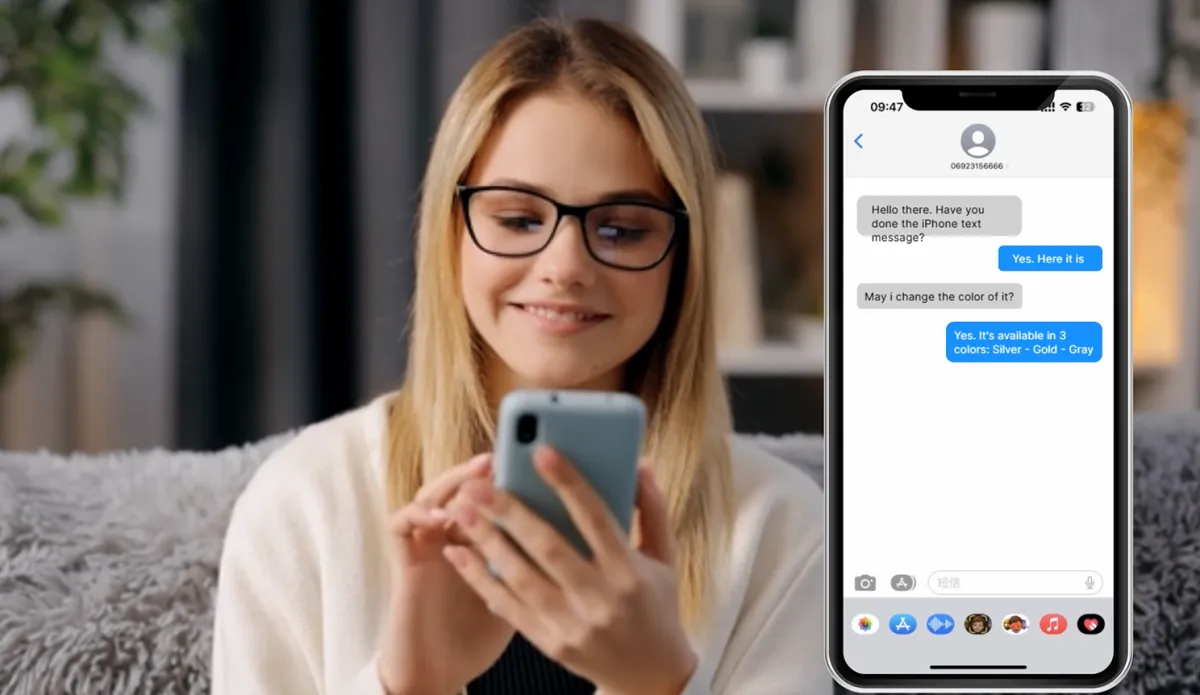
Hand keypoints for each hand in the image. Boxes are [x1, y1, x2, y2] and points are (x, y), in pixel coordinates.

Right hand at [377, 454, 514, 694]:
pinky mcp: (404, 561)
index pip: (492, 496)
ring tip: (475, 476)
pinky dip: (419, 512)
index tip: (532, 462)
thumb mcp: (519, 593)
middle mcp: (450, 535)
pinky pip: (401, 524)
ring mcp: (425, 545)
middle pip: (461, 488)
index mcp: (480, 539)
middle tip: (501, 456)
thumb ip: (535, 560)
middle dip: (481, 472)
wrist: (438, 673)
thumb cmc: (481, 636)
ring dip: (451, 482)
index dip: (508, 477)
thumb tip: (576, 529)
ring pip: (430, 496)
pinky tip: (443, 514)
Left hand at [443, 447, 697, 694]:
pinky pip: (508, 608)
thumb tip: (641, 462)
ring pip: (521, 577)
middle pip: (548, 547)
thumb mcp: (665, 558)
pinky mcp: (550, 644)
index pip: (595, 518)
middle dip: (510, 511)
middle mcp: (599, 599)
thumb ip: (653, 509)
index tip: (542, 452)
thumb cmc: (657, 607)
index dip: (568, 483)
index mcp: (629, 572)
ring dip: (486, 541)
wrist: (651, 677)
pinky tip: (459, 555)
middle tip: (478, 483)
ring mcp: (572, 625)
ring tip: (461, 510)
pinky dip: (480, 580)